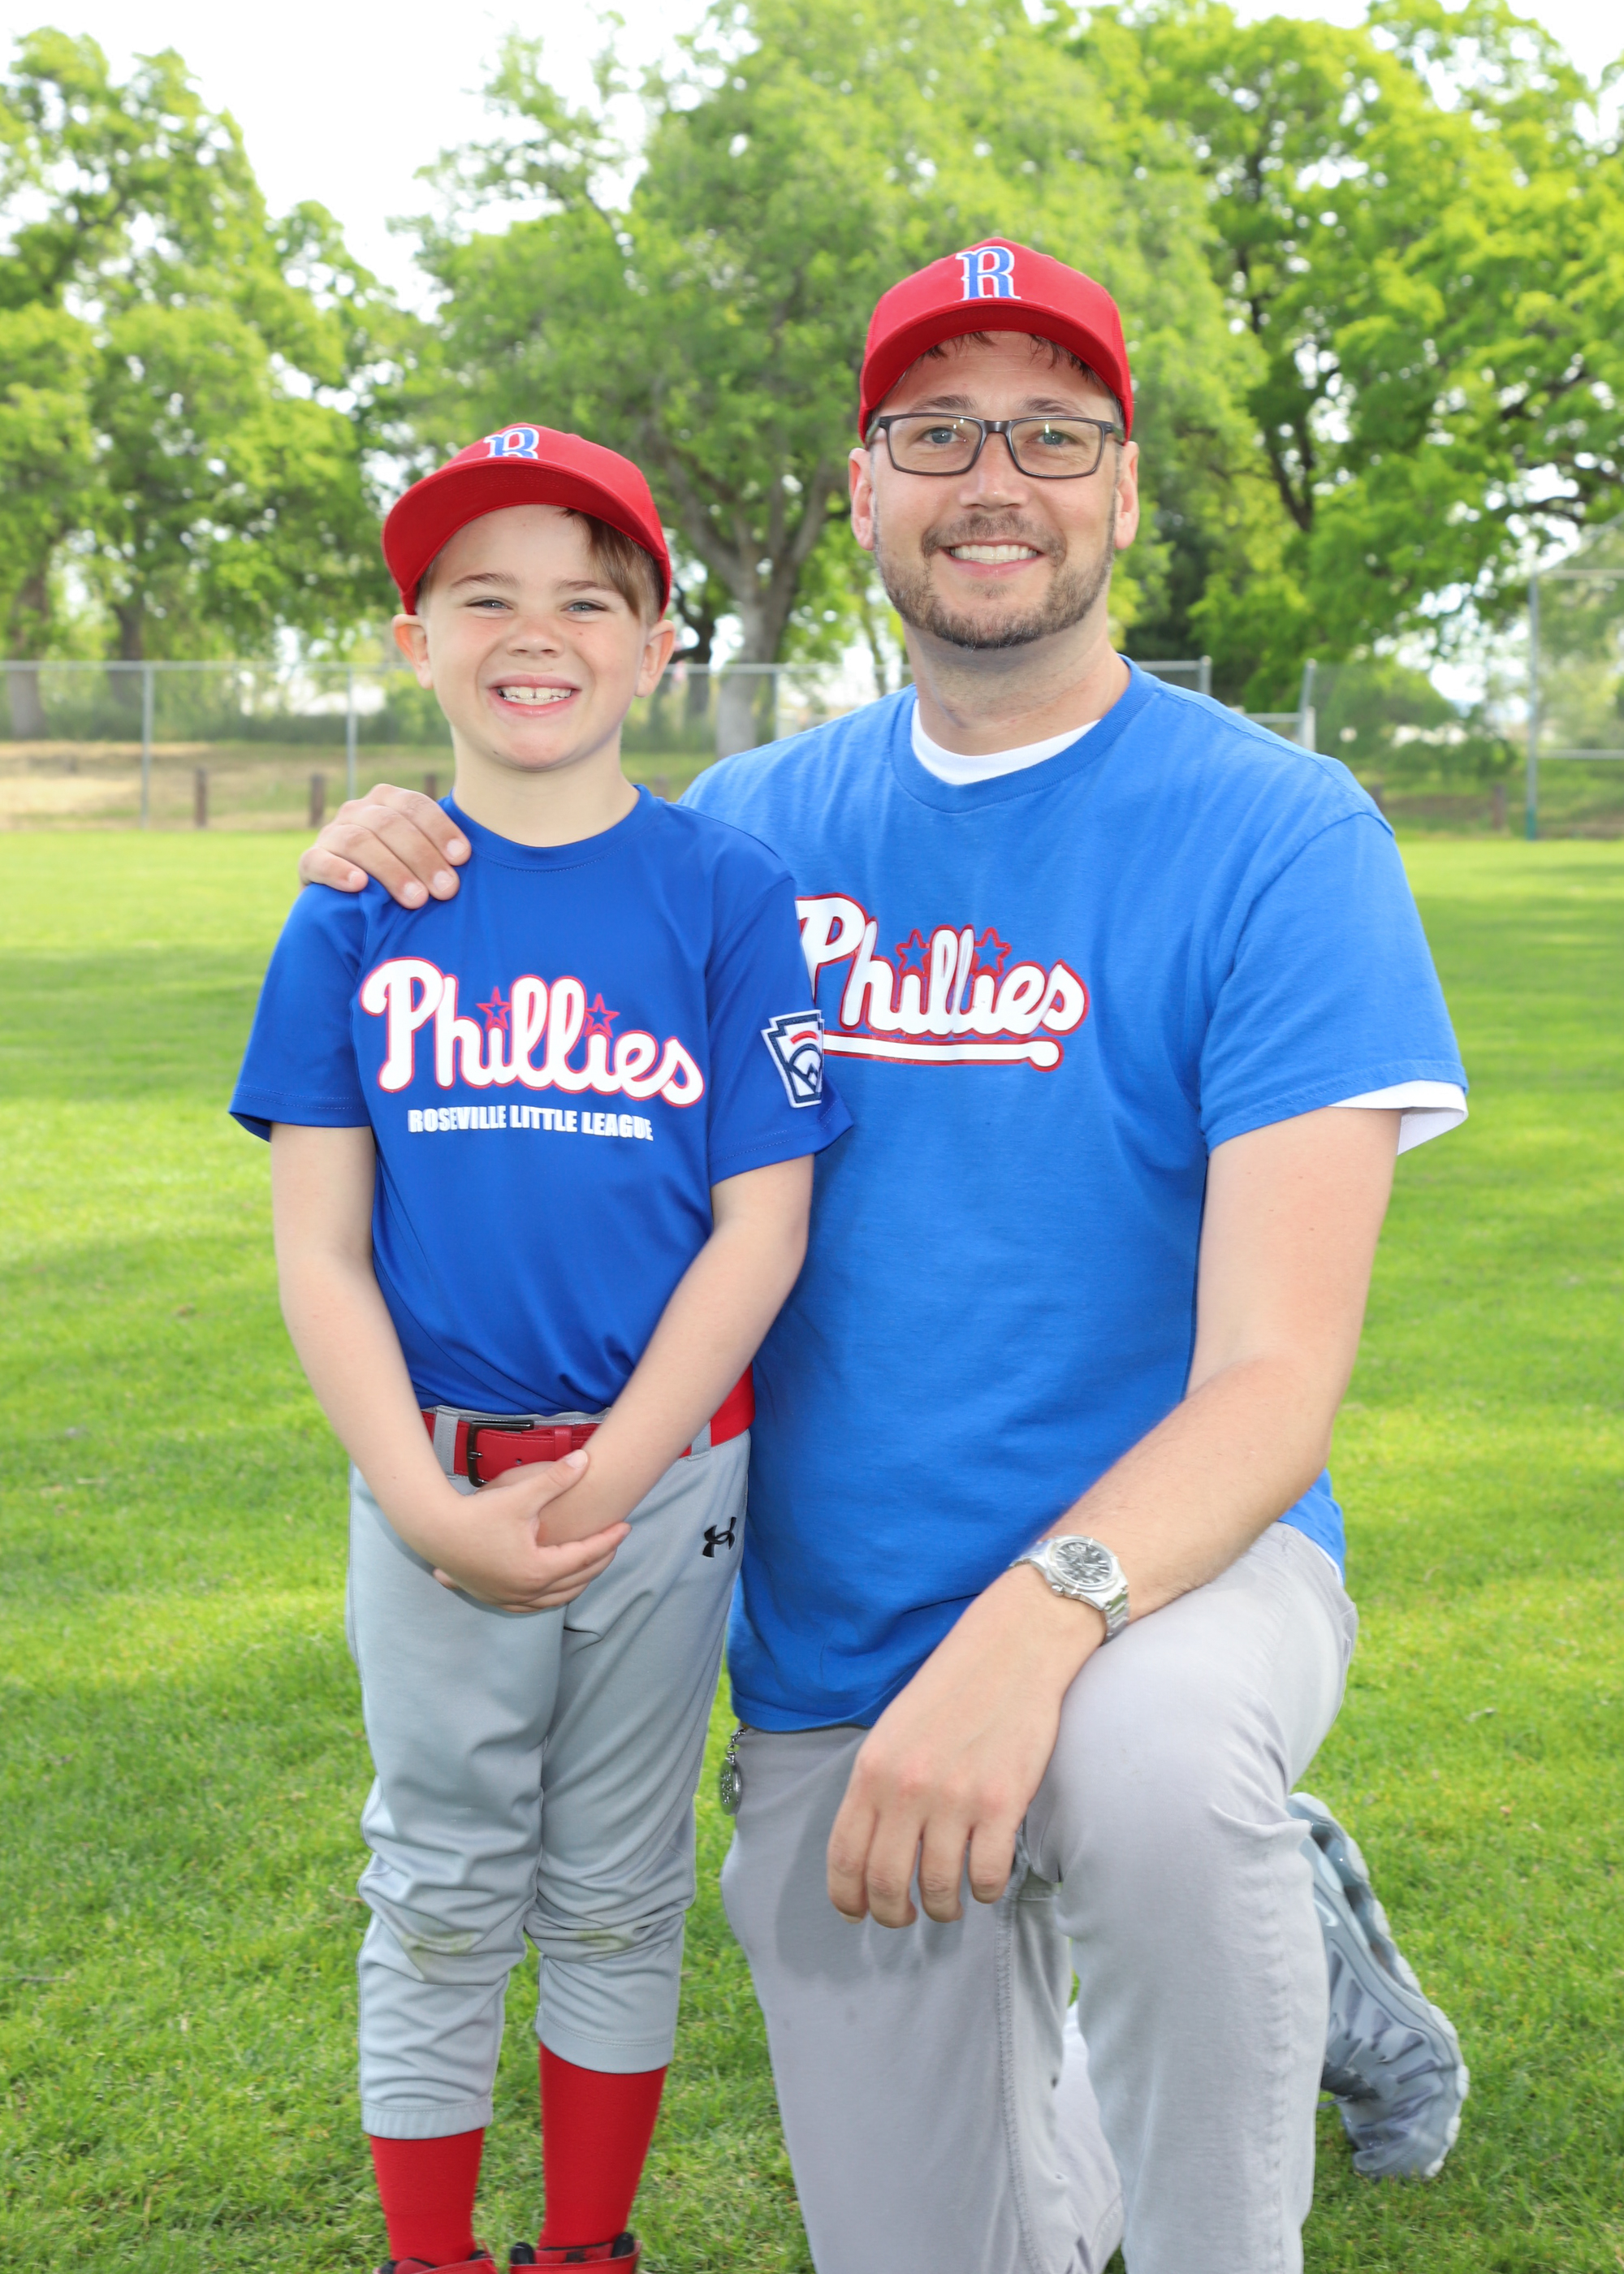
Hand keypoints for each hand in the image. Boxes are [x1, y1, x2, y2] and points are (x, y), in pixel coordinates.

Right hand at [299, 785, 468, 906]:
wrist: (347, 906)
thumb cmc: (400, 878)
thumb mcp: (420, 858)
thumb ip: (440, 850)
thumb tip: (473, 859)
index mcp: (387, 802)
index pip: (415, 805)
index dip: (440, 830)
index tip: (463, 859)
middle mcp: (357, 811)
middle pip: (390, 824)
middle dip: (422, 857)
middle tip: (447, 891)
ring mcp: (331, 835)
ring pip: (359, 841)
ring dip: (391, 870)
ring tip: (416, 899)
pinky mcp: (309, 863)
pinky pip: (319, 861)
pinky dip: (338, 871)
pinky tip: (359, 885)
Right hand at [419, 1449, 628, 1610]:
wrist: (434, 1532)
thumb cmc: (476, 1514)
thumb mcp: (519, 1495)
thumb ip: (555, 1479)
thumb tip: (585, 1459)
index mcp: (538, 1569)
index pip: (585, 1555)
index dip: (608, 1539)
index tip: (625, 1526)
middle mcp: (527, 1591)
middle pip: (576, 1579)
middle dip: (599, 1561)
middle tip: (614, 1543)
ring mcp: (510, 1599)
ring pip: (557, 1598)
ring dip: (578, 1582)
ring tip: (592, 1564)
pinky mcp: (495, 1599)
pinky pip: (533, 1605)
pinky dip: (552, 1596)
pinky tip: (556, 1586)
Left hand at [826, 1567, 1101, 1927]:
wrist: (1012, 1648)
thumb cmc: (951, 1688)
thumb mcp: (894, 1731)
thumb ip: (878, 1786)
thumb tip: (870, 1847)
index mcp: (872, 1770)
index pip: (844, 1856)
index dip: (847, 1898)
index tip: (856, 1914)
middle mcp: (906, 1789)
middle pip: (887, 1884)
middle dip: (894, 1914)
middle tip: (907, 1916)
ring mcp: (955, 1798)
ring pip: (939, 1889)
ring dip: (943, 1908)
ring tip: (949, 1902)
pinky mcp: (1002, 1803)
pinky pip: (987, 1876)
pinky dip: (985, 1890)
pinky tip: (985, 1880)